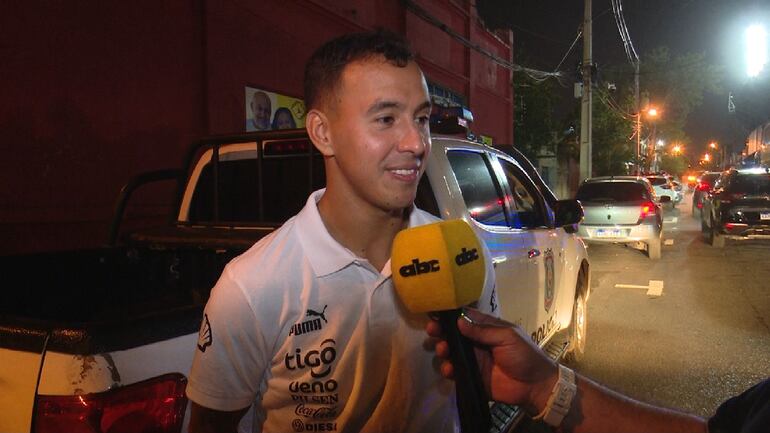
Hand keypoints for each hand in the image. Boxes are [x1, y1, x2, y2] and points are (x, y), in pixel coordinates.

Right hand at [426, 308, 557, 413]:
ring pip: (451, 352)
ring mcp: (472, 360)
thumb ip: (483, 330)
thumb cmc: (524, 355)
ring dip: (443, 349)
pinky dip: (448, 369)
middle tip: (432, 330)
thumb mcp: (507, 336)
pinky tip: (449, 368)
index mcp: (486, 329)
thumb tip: (459, 321)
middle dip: (441, 331)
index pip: (464, 317)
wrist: (535, 385)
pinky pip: (455, 372)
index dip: (450, 315)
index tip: (434, 312)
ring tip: (444, 350)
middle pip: (453, 334)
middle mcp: (476, 343)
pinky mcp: (471, 377)